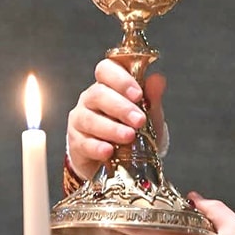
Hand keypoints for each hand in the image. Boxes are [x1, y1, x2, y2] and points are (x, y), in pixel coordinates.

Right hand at [67, 58, 166, 180]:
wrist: (121, 164)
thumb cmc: (133, 132)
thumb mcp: (149, 116)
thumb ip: (152, 99)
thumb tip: (158, 79)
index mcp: (108, 86)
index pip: (106, 70)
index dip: (121, 79)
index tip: (138, 94)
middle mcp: (90, 100)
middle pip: (98, 94)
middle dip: (121, 107)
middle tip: (139, 120)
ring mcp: (80, 120)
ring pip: (89, 119)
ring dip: (111, 128)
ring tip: (129, 136)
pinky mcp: (77, 143)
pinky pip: (84, 143)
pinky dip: (97, 147)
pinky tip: (108, 151)